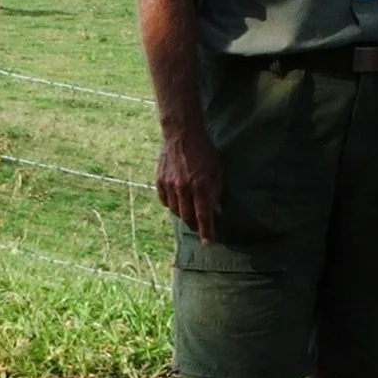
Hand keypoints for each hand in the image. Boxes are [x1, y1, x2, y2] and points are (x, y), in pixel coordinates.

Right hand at [155, 119, 222, 246]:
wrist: (182, 134)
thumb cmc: (204, 152)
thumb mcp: (217, 171)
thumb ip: (216, 192)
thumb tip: (217, 212)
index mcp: (201, 186)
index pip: (203, 216)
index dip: (207, 232)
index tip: (208, 243)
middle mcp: (184, 188)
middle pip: (187, 218)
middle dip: (195, 226)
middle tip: (200, 227)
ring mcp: (170, 185)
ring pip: (175, 211)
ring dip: (183, 215)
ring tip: (190, 212)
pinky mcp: (160, 181)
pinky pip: (165, 201)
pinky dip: (172, 205)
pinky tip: (178, 201)